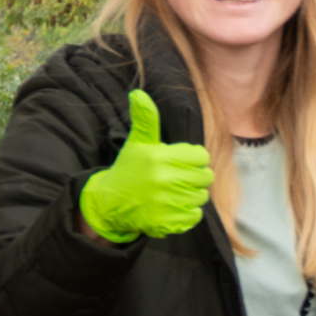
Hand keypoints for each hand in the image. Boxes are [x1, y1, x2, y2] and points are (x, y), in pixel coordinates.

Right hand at [74, 88, 213, 245]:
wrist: (110, 203)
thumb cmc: (129, 169)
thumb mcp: (137, 143)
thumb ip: (145, 119)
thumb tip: (138, 94)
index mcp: (159, 157)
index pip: (201, 156)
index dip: (193, 158)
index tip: (179, 161)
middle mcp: (163, 179)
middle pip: (206, 177)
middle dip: (194, 176)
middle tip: (176, 177)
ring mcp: (165, 203)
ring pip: (202, 197)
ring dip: (191, 195)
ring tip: (172, 192)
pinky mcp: (167, 222)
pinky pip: (195, 216)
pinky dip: (187, 213)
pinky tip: (171, 207)